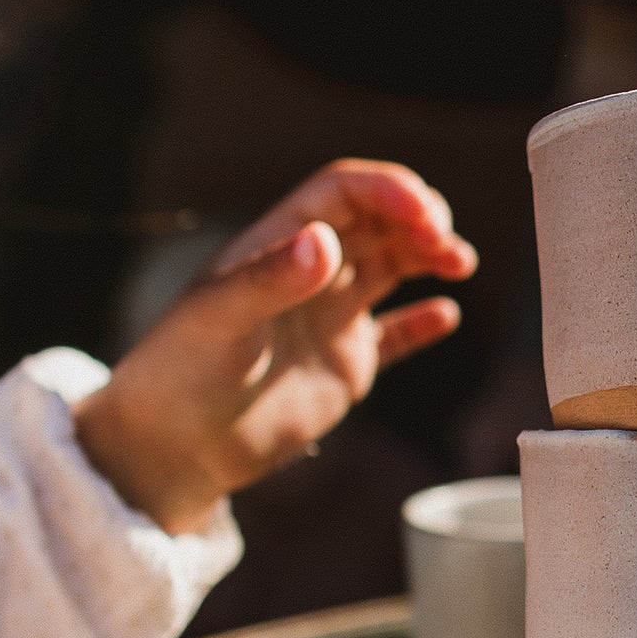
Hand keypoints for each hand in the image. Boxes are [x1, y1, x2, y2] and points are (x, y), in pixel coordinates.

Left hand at [74, 160, 476, 533]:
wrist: (175, 447)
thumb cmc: (179, 375)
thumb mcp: (218, 320)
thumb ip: (271, 280)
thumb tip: (324, 241)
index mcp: (276, 243)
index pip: (342, 192)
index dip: (387, 190)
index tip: (424, 212)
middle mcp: (308, 273)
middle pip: (377, 222)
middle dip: (419, 219)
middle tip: (446, 241)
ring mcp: (328, 317)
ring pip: (393, 267)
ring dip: (429, 256)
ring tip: (461, 263)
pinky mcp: (344, 364)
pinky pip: (394, 334)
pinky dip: (422, 323)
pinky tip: (446, 315)